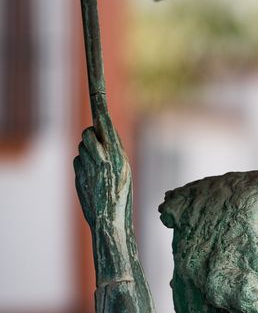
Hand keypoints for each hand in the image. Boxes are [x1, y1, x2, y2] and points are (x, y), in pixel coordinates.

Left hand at [74, 113, 130, 229]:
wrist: (109, 220)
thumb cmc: (121, 197)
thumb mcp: (124, 171)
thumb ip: (114, 150)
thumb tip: (101, 132)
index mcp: (119, 154)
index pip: (105, 125)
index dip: (100, 109)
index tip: (96, 92)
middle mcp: (103, 158)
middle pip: (88, 133)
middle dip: (91, 135)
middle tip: (99, 145)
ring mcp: (89, 166)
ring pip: (82, 146)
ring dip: (88, 150)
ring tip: (98, 166)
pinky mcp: (79, 174)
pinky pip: (77, 160)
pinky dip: (83, 163)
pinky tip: (91, 176)